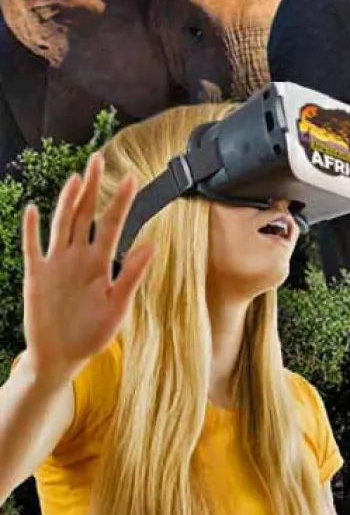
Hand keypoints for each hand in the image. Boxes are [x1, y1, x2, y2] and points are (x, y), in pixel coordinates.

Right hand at [20, 152, 154, 379]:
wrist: (62, 356)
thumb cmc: (93, 333)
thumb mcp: (118, 306)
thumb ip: (132, 276)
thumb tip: (152, 245)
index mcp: (101, 264)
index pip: (113, 225)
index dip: (122, 202)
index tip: (134, 177)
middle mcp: (78, 258)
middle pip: (85, 215)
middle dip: (92, 187)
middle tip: (99, 158)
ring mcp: (56, 265)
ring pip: (62, 225)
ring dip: (67, 201)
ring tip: (76, 177)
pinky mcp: (35, 277)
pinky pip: (32, 249)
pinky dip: (31, 230)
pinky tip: (32, 209)